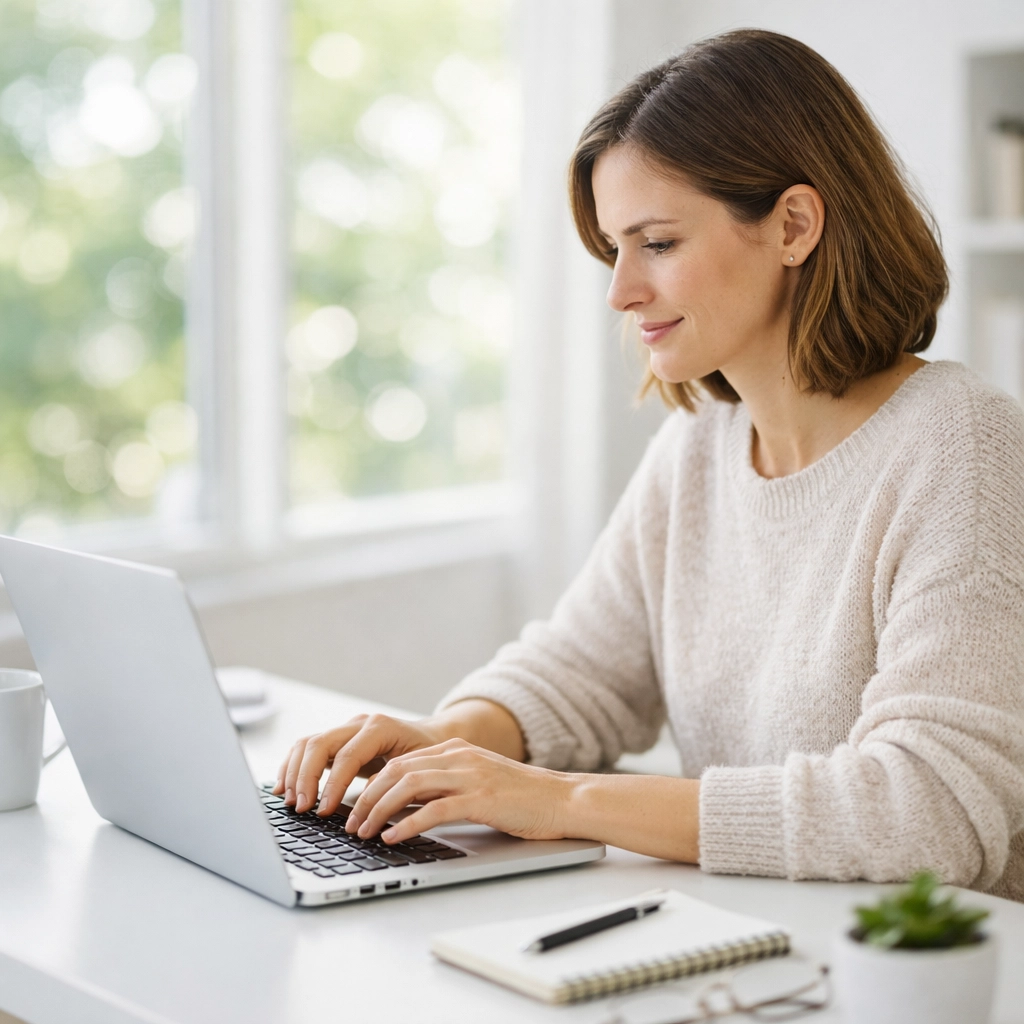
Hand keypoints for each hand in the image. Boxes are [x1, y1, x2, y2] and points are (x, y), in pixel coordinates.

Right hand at [273, 713, 446, 813]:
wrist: (433, 737)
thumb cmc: (428, 754)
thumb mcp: (417, 768)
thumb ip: (391, 781)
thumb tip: (364, 805)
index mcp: (380, 727)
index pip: (347, 756)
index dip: (332, 785)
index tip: (323, 811)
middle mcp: (358, 724)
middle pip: (319, 744)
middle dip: (306, 778)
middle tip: (302, 807)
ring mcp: (345, 729)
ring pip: (307, 744)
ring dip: (294, 773)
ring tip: (290, 801)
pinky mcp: (337, 740)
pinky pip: (307, 749)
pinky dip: (292, 767)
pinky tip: (284, 788)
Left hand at [344, 738, 574, 843]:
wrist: (563, 799)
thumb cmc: (522, 799)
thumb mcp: (477, 783)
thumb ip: (444, 788)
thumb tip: (404, 808)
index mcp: (455, 751)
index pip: (400, 762)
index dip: (372, 784)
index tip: (355, 807)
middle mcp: (459, 757)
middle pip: (397, 770)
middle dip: (367, 797)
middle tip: (350, 822)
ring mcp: (470, 775)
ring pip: (409, 785)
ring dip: (379, 809)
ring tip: (364, 832)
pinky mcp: (481, 797)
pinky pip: (434, 808)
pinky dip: (408, 823)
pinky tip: (393, 837)